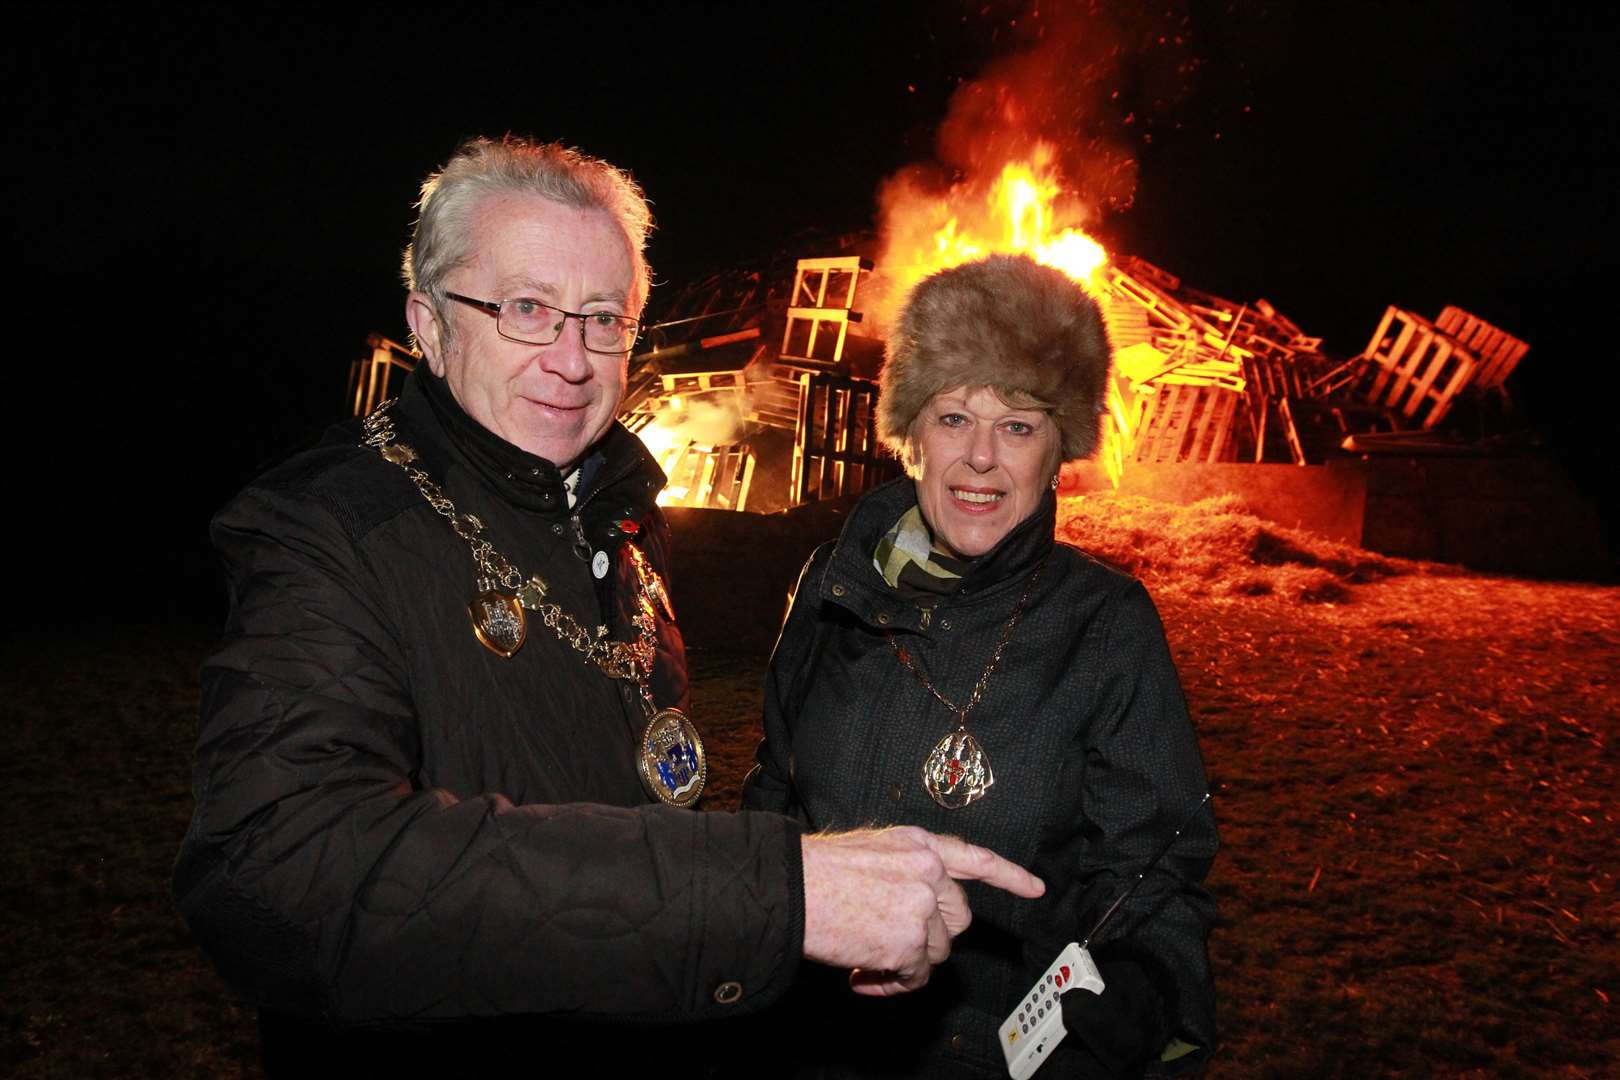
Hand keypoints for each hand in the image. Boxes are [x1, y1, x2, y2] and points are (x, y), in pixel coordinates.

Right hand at [801, 826, 1044, 995]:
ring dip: (908, 962)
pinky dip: (891, 984)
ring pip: (938, 950)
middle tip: (894, 946)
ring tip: (867, 960)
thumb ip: (904, 869)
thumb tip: (916, 906)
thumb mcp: (871, 851)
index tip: (1036, 888)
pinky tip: (861, 976)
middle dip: (932, 936)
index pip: (975, 857)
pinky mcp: (911, 941)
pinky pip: (915, 976)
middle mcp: (929, 870)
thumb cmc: (815, 872)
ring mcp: (923, 906)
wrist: (790, 888)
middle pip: (958, 917)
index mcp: (918, 844)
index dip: (1009, 875)